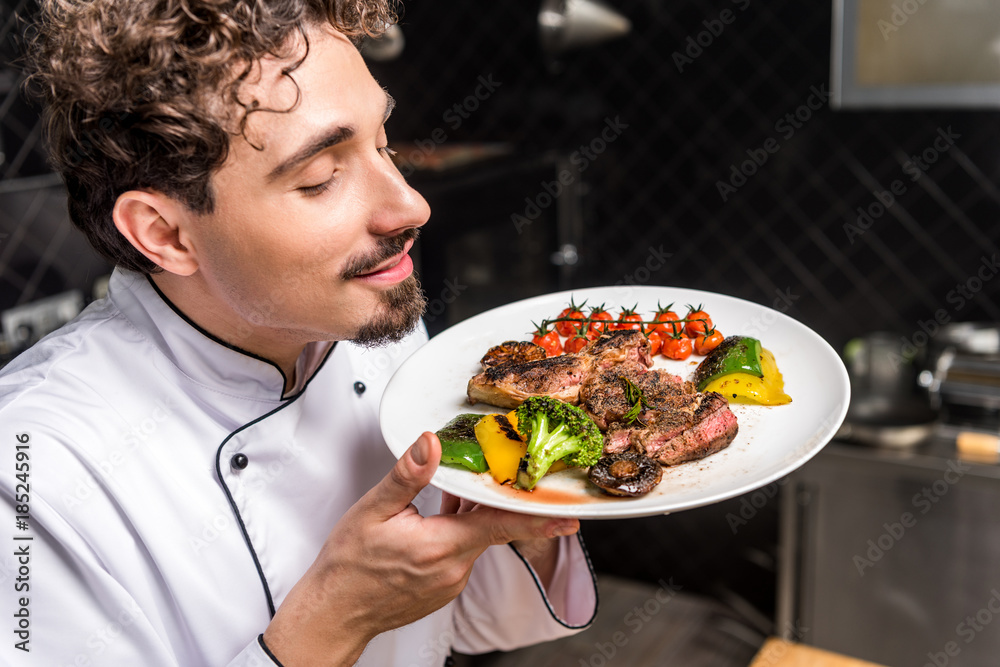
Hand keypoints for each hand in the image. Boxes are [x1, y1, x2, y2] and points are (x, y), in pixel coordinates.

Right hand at [262, 432, 579, 665]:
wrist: (332, 613)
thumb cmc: (349, 567)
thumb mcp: (374, 511)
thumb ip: (408, 475)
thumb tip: (431, 444)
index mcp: (440, 546)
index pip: (502, 526)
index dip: (538, 517)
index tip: (569, 514)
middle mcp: (453, 569)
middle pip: (491, 527)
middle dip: (496, 501)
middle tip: (504, 476)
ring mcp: (450, 582)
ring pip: (476, 539)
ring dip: (471, 516)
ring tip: (452, 493)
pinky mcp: (443, 588)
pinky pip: (462, 553)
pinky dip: (458, 532)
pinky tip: (438, 517)